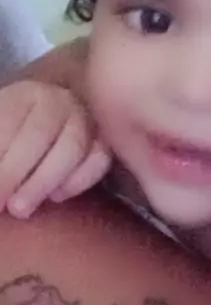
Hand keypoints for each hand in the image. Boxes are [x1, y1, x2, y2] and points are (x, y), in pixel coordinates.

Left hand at [0, 80, 110, 217]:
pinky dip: (79, 180)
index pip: (7, 122)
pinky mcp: (107, 140)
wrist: (57, 123)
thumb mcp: (3, 132)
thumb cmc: (20, 134)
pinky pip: (99, 159)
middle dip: (13, 173)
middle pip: (38, 134)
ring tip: (20, 210)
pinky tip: (56, 197)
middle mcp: (59, 100)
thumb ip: (0, 148)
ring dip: (43, 182)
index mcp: (25, 94)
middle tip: (1, 205)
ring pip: (72, 146)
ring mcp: (87, 117)